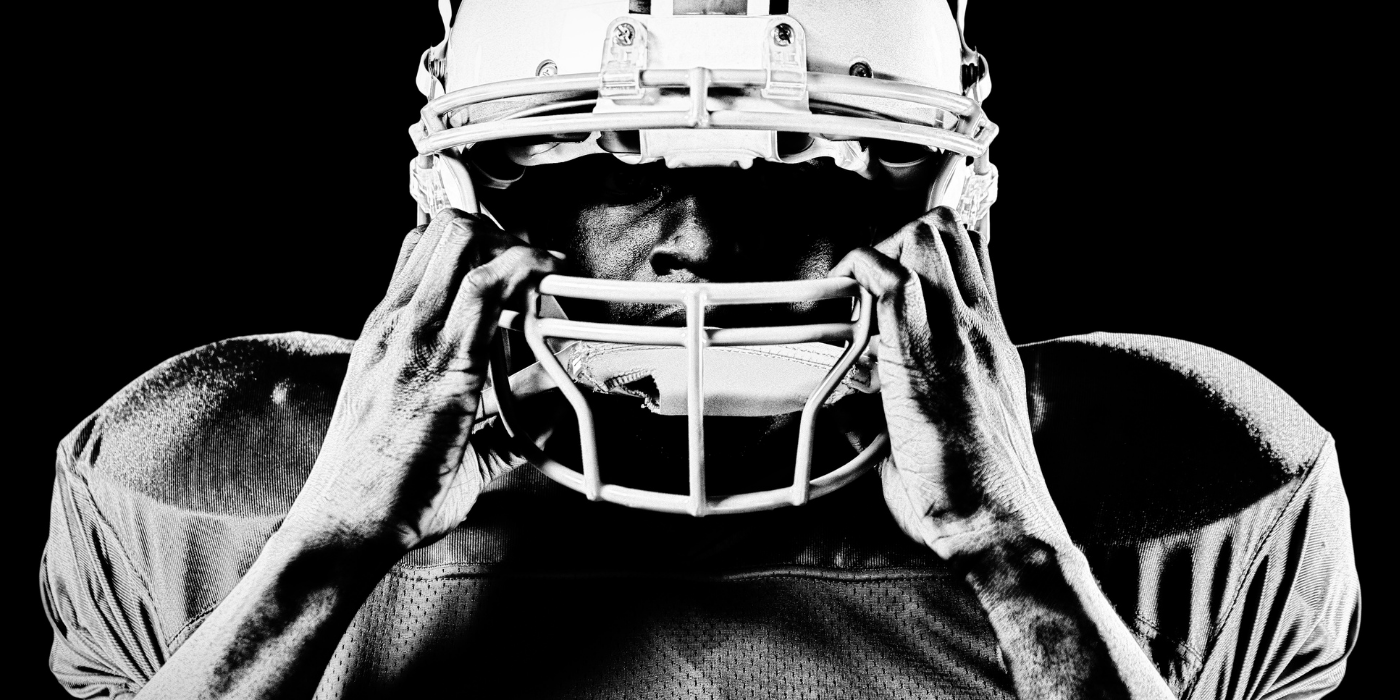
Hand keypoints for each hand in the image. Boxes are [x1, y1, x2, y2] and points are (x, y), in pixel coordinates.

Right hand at [281, 209, 559, 554]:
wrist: (346, 525)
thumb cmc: (378, 490)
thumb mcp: (431, 437)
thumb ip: (492, 428)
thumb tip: (539, 425)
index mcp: (385, 334)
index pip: (422, 248)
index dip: (474, 238)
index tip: (512, 257)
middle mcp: (395, 326)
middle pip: (445, 232)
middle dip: (502, 233)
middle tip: (537, 265)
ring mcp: (415, 341)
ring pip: (464, 245)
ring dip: (516, 246)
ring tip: (548, 271)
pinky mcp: (445, 368)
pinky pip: (486, 292)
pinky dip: (524, 271)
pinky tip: (546, 274)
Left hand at [830, 208, 1069, 558]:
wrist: (1000, 524)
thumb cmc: (978, 498)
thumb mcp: (954, 433)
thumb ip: (912, 406)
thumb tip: (857, 404)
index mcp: (991, 343)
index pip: (973, 253)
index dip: (928, 244)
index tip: (890, 267)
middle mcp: (980, 327)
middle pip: (945, 229)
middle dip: (894, 239)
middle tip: (863, 288)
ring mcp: (957, 335)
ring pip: (921, 237)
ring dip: (877, 254)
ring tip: (853, 299)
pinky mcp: (923, 354)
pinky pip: (885, 280)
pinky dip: (854, 280)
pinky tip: (841, 314)